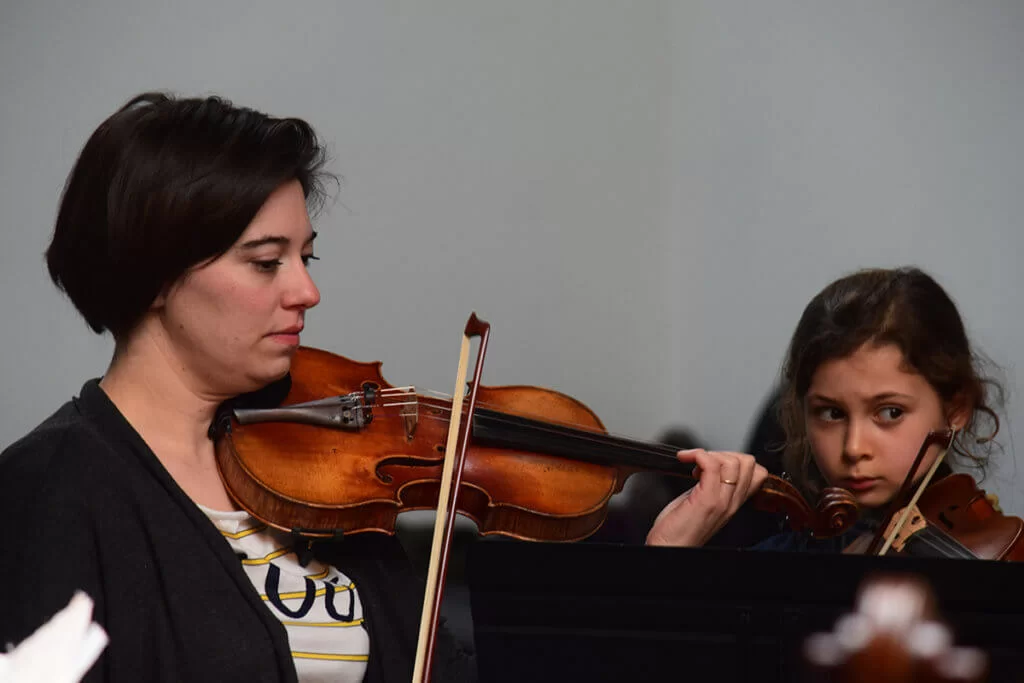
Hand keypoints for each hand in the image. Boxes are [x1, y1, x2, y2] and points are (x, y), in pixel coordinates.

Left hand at [645, 449, 767, 546]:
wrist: (669, 547)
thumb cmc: (679, 529)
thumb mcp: (703, 503)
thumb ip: (712, 485)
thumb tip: (709, 464)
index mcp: (733, 502)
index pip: (757, 473)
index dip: (737, 459)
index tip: (716, 463)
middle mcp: (731, 502)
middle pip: (748, 463)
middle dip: (724, 453)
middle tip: (704, 462)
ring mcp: (721, 501)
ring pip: (733, 462)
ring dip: (710, 454)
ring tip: (694, 465)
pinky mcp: (706, 499)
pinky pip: (711, 464)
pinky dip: (697, 454)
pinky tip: (685, 459)